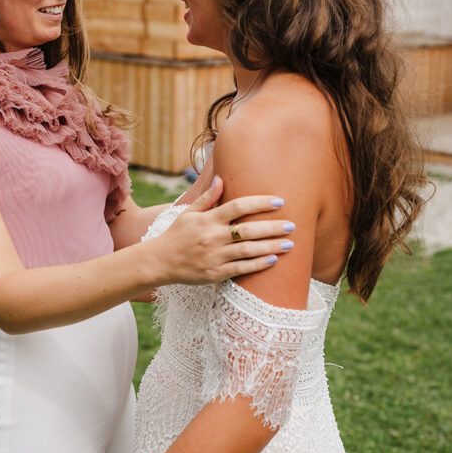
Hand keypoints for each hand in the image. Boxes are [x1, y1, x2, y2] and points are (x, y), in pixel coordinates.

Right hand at [147, 176, 293, 285]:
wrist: (160, 261)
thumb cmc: (177, 234)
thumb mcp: (189, 213)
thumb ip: (208, 198)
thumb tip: (222, 179)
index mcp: (208, 219)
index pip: (238, 206)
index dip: (260, 203)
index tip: (279, 201)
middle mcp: (212, 237)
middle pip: (248, 230)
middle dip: (272, 227)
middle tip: (292, 225)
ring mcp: (214, 256)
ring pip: (248, 251)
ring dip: (271, 247)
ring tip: (289, 244)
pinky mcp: (215, 273)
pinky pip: (241, 269)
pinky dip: (258, 265)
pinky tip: (273, 260)